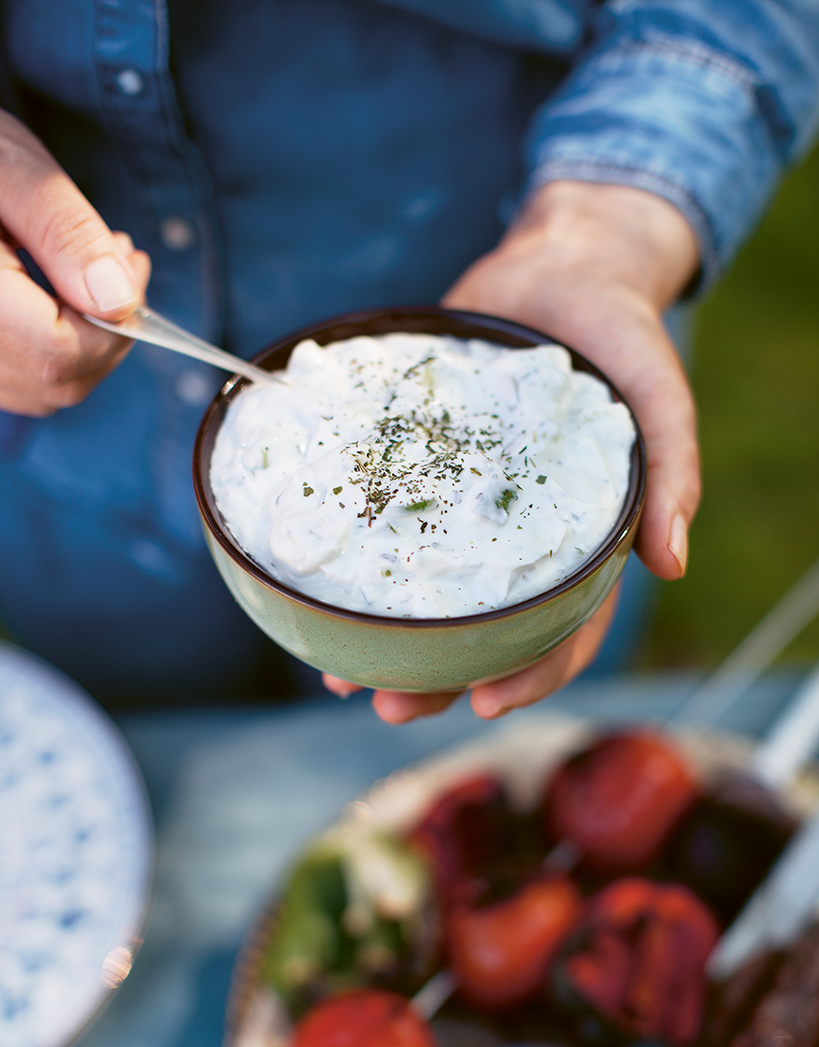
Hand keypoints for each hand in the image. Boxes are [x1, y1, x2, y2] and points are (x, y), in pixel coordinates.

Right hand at [0, 109, 150, 415]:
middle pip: (56, 381)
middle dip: (108, 331)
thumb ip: (64, 233)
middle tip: (123, 262)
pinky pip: (19, 384)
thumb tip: (118, 302)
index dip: (114, 321)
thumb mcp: (12, 169)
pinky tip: (60, 298)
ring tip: (92, 273)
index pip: (58, 351)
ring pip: (43, 392)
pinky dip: (53, 351)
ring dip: (86, 344)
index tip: (133, 262)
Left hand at [324, 179, 700, 722]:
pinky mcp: (417, 470)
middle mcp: (518, 536)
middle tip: (393, 706)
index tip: (487, 702)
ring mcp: (463, 508)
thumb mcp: (658, 396)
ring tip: (343, 677)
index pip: (565, 626)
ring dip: (390, 643)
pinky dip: (356, 565)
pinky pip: (383, 526)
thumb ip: (673, 470)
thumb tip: (672, 562)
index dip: (533, 672)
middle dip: (441, 679)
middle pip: (484, 631)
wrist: (557, 266)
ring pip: (429, 595)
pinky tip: (318, 588)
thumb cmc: (619, 335)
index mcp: (581, 540)